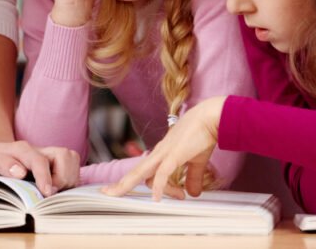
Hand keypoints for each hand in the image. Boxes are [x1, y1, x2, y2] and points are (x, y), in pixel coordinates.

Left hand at [0, 140, 79, 196]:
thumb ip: (0, 164)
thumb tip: (20, 172)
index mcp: (20, 149)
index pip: (39, 159)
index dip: (45, 176)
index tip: (46, 192)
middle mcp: (38, 150)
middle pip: (64, 155)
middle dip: (63, 177)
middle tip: (48, 194)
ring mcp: (48, 156)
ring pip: (71, 159)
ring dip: (69, 178)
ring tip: (54, 192)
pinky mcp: (54, 164)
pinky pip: (72, 167)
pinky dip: (70, 180)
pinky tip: (57, 190)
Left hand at [102, 96, 225, 200]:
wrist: (209, 117)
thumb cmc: (202, 135)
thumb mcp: (196, 161)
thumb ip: (193, 177)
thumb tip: (193, 194)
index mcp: (162, 153)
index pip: (151, 174)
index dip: (158, 189)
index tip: (172, 198)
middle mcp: (158, 153)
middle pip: (135, 172)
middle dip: (121, 184)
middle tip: (106, 192)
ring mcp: (164, 153)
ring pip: (141, 172)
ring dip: (137, 187)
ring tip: (128, 198)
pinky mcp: (174, 154)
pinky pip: (162, 173)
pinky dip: (159, 187)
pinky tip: (156, 198)